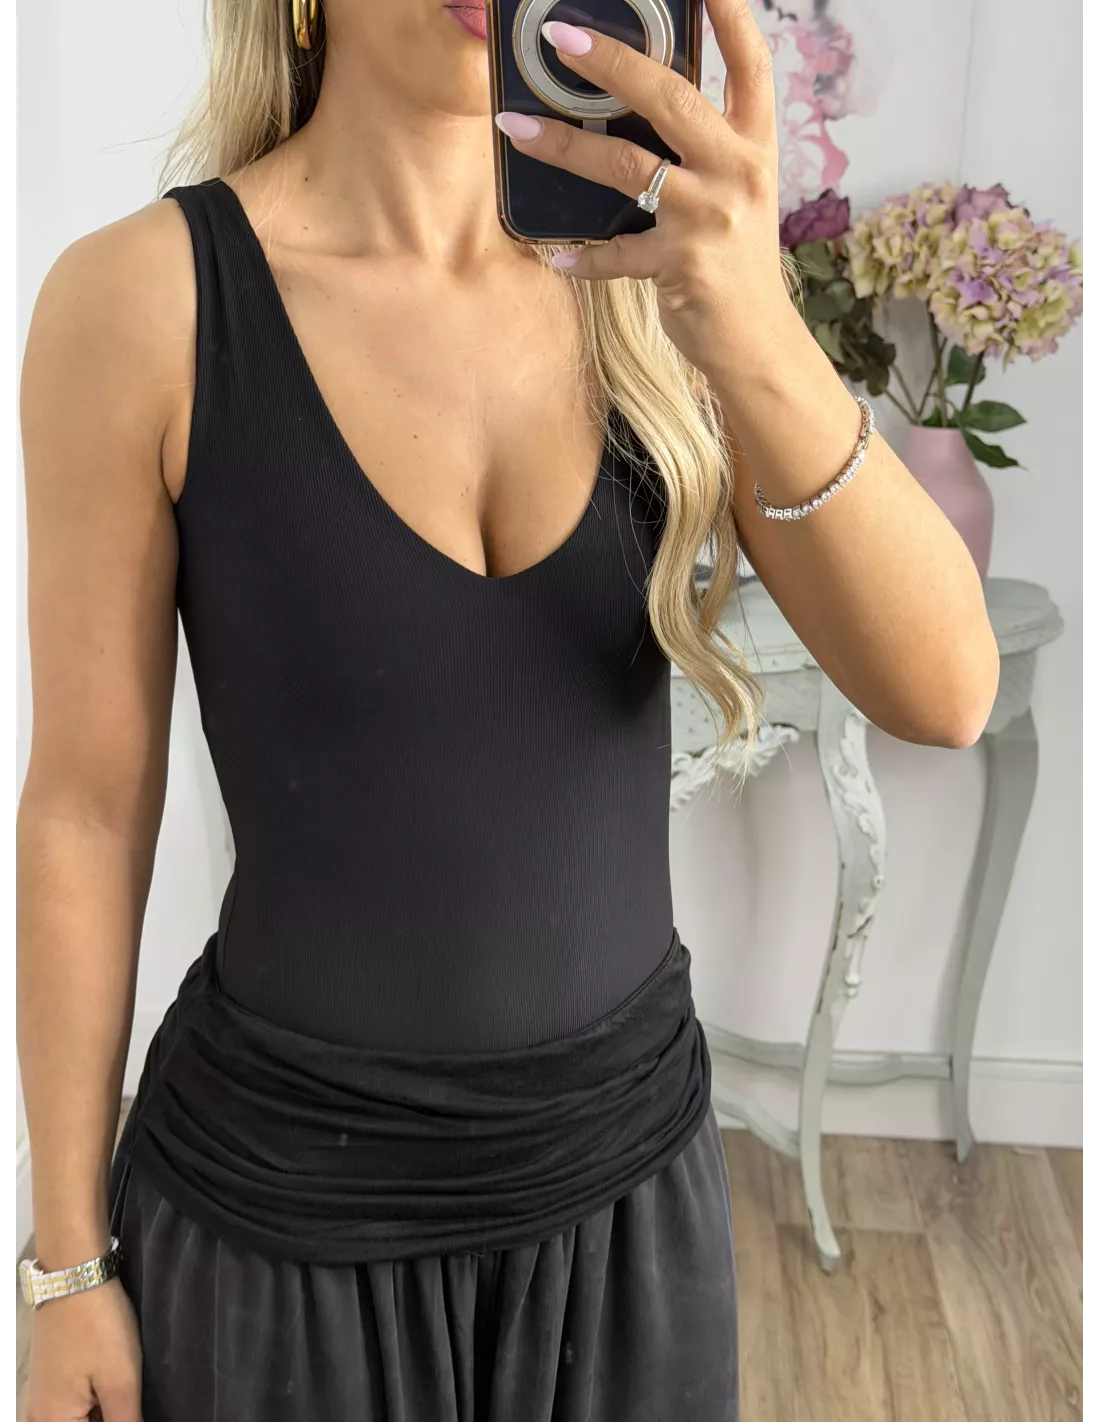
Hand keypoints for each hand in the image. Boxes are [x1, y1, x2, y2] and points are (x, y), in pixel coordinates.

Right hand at [25, 1278, 143, 1421]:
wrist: (74, 1275)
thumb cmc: (97, 1325)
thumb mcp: (121, 1380)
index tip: (131, 1409)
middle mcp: (38, 1416)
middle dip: (108, 1418)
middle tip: (130, 1401)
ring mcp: (40, 1398)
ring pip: (76, 1419)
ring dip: (101, 1413)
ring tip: (125, 1398)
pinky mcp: (48, 1381)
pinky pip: (69, 1409)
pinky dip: (92, 1405)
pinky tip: (112, 1391)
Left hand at [494, 0, 799, 380]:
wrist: (756, 341)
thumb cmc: (736, 260)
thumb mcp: (737, 191)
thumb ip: (704, 146)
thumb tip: (639, 97)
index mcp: (756, 143)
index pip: (750, 62)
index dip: (729, 14)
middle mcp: (738, 170)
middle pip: (671, 97)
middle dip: (612, 60)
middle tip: (560, 36)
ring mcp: (710, 217)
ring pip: (626, 165)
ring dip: (564, 145)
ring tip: (515, 126)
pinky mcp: (681, 265)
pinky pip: (616, 252)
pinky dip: (583, 256)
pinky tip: (555, 254)